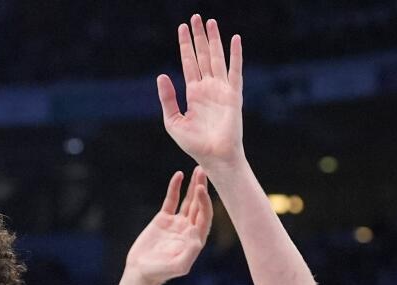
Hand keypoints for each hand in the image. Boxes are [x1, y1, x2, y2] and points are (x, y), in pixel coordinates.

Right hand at [125, 167, 212, 284]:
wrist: (140, 271)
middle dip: (202, 188)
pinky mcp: (163, 219)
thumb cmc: (160, 272)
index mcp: (196, 239)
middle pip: (199, 205)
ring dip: (193, 186)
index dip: (204, 202)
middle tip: (202, 172)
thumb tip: (196, 236)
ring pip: (188, 200)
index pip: (204, 216)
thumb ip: (190, 254)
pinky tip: (178, 175)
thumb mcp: (178, 266)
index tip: (200, 189)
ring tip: (197, 170)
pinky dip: (175, 188)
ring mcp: (176, 223)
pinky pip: (171, 200)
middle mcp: (189, 229)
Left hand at [156, 16, 244, 169]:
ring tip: (210, 22)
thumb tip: (161, 75)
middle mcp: (208, 88)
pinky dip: (235, 55)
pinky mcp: (233, 95)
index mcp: (193, 93)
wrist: (214, 156)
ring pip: (217, 58)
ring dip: (214, 40)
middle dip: (198, 37)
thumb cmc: (194, 144)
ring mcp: (221, 89)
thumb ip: (167, 98)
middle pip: (202, 55)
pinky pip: (235, 70)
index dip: (185, 45)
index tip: (182, 27)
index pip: (188, 63)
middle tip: (195, 17)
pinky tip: (235, 39)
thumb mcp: (174, 121)